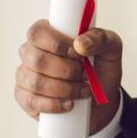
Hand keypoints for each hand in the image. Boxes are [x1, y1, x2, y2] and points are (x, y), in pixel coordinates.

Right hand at [15, 19, 123, 134]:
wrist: (102, 101)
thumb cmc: (101, 69)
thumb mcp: (110, 49)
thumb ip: (100, 39)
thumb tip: (80, 43)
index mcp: (47, 34)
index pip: (38, 32)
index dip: (57, 44)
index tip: (78, 53)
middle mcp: (31, 53)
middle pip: (36, 59)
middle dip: (66, 70)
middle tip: (85, 75)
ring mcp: (25, 76)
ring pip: (36, 82)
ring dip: (64, 89)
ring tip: (83, 91)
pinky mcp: (26, 98)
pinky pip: (32, 101)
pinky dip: (54, 105)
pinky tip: (69, 104)